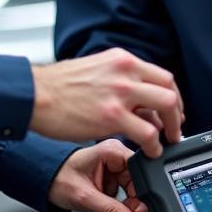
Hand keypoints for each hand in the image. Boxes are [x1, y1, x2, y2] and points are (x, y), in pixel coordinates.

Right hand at [31, 48, 183, 156]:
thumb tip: (136, 96)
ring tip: (165, 142)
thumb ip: (118, 78)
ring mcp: (120, 93)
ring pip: (165, 107)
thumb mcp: (95, 69)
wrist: (35, 94)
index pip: (162, 76)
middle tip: (174, 128)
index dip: (172, 97)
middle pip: (169, 90)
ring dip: (171, 128)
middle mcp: (125, 71)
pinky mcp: (112, 116)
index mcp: (122, 59)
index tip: (172, 111)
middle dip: (176, 113)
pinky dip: (154, 145)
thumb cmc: (58, 85)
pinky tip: (149, 152)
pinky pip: (147, 132)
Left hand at [48, 139, 147, 211]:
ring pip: (135, 188)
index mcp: (111, 151)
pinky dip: (126, 205)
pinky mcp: (114, 176)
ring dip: (132, 205)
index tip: (142, 208)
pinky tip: (120, 211)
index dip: (144, 188)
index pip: (139, 166)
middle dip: (138, 201)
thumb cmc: (60, 179)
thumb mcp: (86, 198)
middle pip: (140, 179)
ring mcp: (116, 166)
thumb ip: (110, 211)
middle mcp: (116, 155)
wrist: (48, 182)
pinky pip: (128, 192)